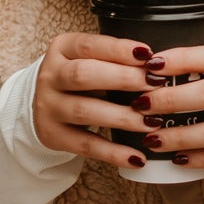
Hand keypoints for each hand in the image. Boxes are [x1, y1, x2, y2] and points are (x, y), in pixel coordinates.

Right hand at [32, 32, 162, 170]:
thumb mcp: (90, 58)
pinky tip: (138, 158)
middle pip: (84, 75)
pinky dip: (113, 153)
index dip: (119, 49)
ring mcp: (48, 106)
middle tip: (156, 84)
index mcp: (62, 48)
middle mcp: (50, 75)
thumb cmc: (81, 77)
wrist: (45, 103)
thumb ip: (116, 59)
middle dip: (123, 79)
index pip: (89, 45)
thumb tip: (158, 66)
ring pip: (85, 111)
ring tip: (153, 122)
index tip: (148, 54)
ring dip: (123, 117)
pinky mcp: (52, 135)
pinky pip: (86, 145)